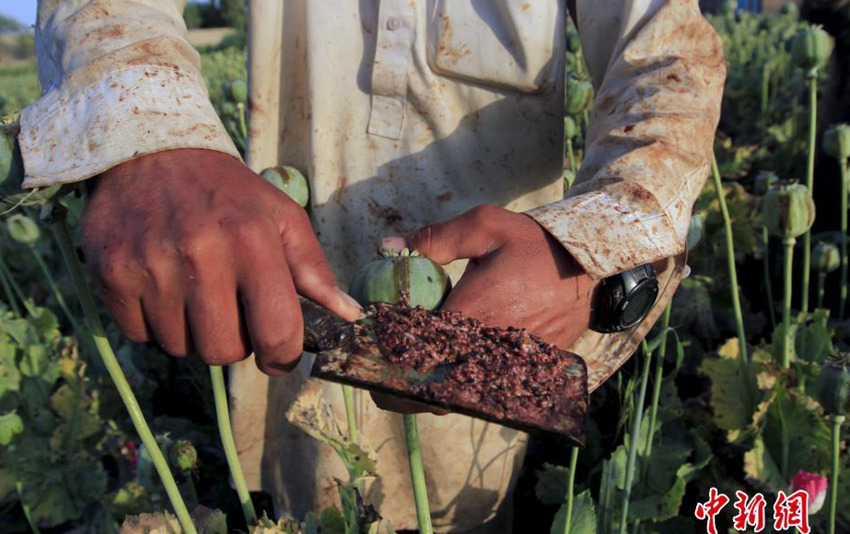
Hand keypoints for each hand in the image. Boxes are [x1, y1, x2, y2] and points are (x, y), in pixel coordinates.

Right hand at [82, 148, 361, 374]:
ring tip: (194, 291)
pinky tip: (162, 287)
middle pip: (224, 352)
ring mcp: (151, 264)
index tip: (279, 356)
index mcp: (252, 239)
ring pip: (180, 347)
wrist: (149, 150)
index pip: (277, 331)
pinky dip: (155, 323)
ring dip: (193, 332)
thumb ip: (314, 268)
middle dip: (235, 343)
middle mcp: (201, 253)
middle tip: (231, 312)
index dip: (283, 357)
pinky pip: (140, 336)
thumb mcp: (280, 216)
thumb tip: (348, 314)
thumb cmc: (226, 191)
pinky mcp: (111, 272)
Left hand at [372, 205, 596, 412]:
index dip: (387, 362)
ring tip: (407, 378)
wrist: (590, 265)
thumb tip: (389, 249)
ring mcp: (511, 364)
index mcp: (475, 312)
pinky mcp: (527, 370)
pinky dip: (461, 388)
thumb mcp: (485, 226)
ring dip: (430, 392)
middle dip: (403, 389)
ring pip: (460, 396)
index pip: (419, 352)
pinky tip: (446, 373)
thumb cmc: (534, 244)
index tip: (365, 360)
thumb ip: (435, 239)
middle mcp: (491, 346)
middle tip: (379, 380)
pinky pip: (485, 390)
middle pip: (435, 388)